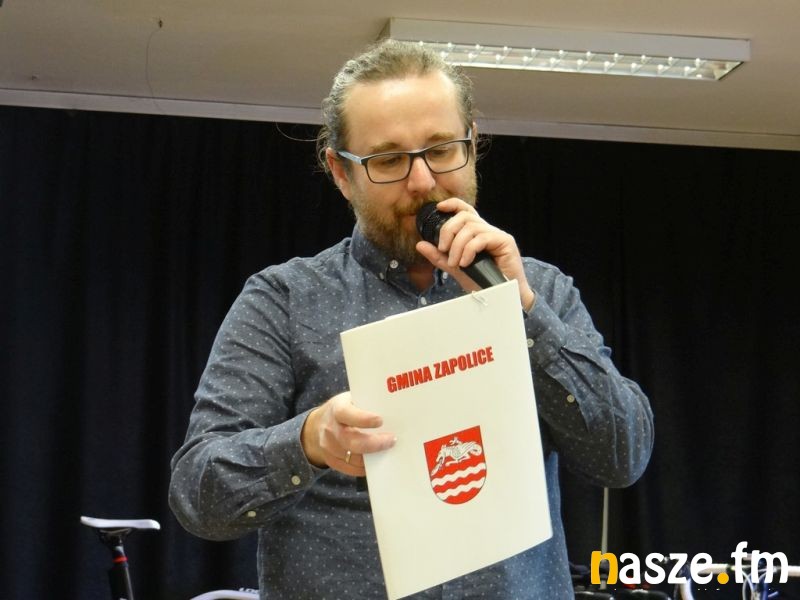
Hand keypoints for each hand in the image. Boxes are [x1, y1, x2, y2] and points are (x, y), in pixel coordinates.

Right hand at [301, 392, 395, 475]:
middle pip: (351, 442)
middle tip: (392, 440)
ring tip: (386, 450)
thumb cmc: (342, 410)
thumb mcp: (350, 399)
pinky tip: (375, 460)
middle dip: (375, 443)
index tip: (380, 421)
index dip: (364, 419)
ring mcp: (328, 447)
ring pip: (353, 458)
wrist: (317, 426)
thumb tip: (393, 411)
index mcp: (337, 409)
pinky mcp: (331, 460)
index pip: (348, 414)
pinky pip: (350, 469)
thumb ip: (366, 404)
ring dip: (372, 456)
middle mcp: (330, 429)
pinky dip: (364, 467)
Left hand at [415, 198, 535, 310]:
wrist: (502, 297)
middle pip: (464, 217)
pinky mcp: (505, 242)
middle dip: (448, 231)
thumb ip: (439, 256)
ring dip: (457, 246)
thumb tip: (420, 244)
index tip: (439, 207)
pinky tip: (465, 263)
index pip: (466, 211)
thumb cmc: (482, 281)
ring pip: (471, 228)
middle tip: (442, 249)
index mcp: (477, 233)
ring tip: (455, 263)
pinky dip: (469, 250)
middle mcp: (488, 230)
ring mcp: (497, 235)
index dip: (453, 204)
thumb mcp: (455, 267)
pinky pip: (481, 239)